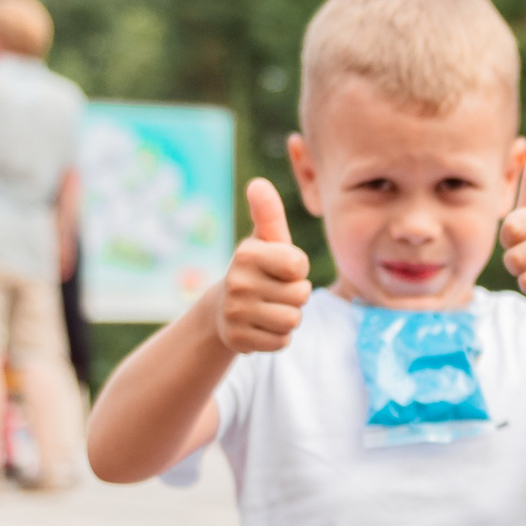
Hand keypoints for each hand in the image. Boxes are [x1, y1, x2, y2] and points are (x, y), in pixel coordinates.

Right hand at [214, 178, 310, 352]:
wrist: (224, 310)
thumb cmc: (259, 268)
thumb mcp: (265, 240)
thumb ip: (268, 213)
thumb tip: (258, 183)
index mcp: (246, 254)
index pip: (299, 266)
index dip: (298, 269)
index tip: (281, 268)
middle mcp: (236, 282)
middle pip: (301, 295)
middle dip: (295, 295)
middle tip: (274, 291)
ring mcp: (235, 313)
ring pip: (292, 320)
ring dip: (288, 316)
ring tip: (269, 308)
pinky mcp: (238, 341)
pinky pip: (282, 341)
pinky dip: (277, 336)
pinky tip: (261, 326)